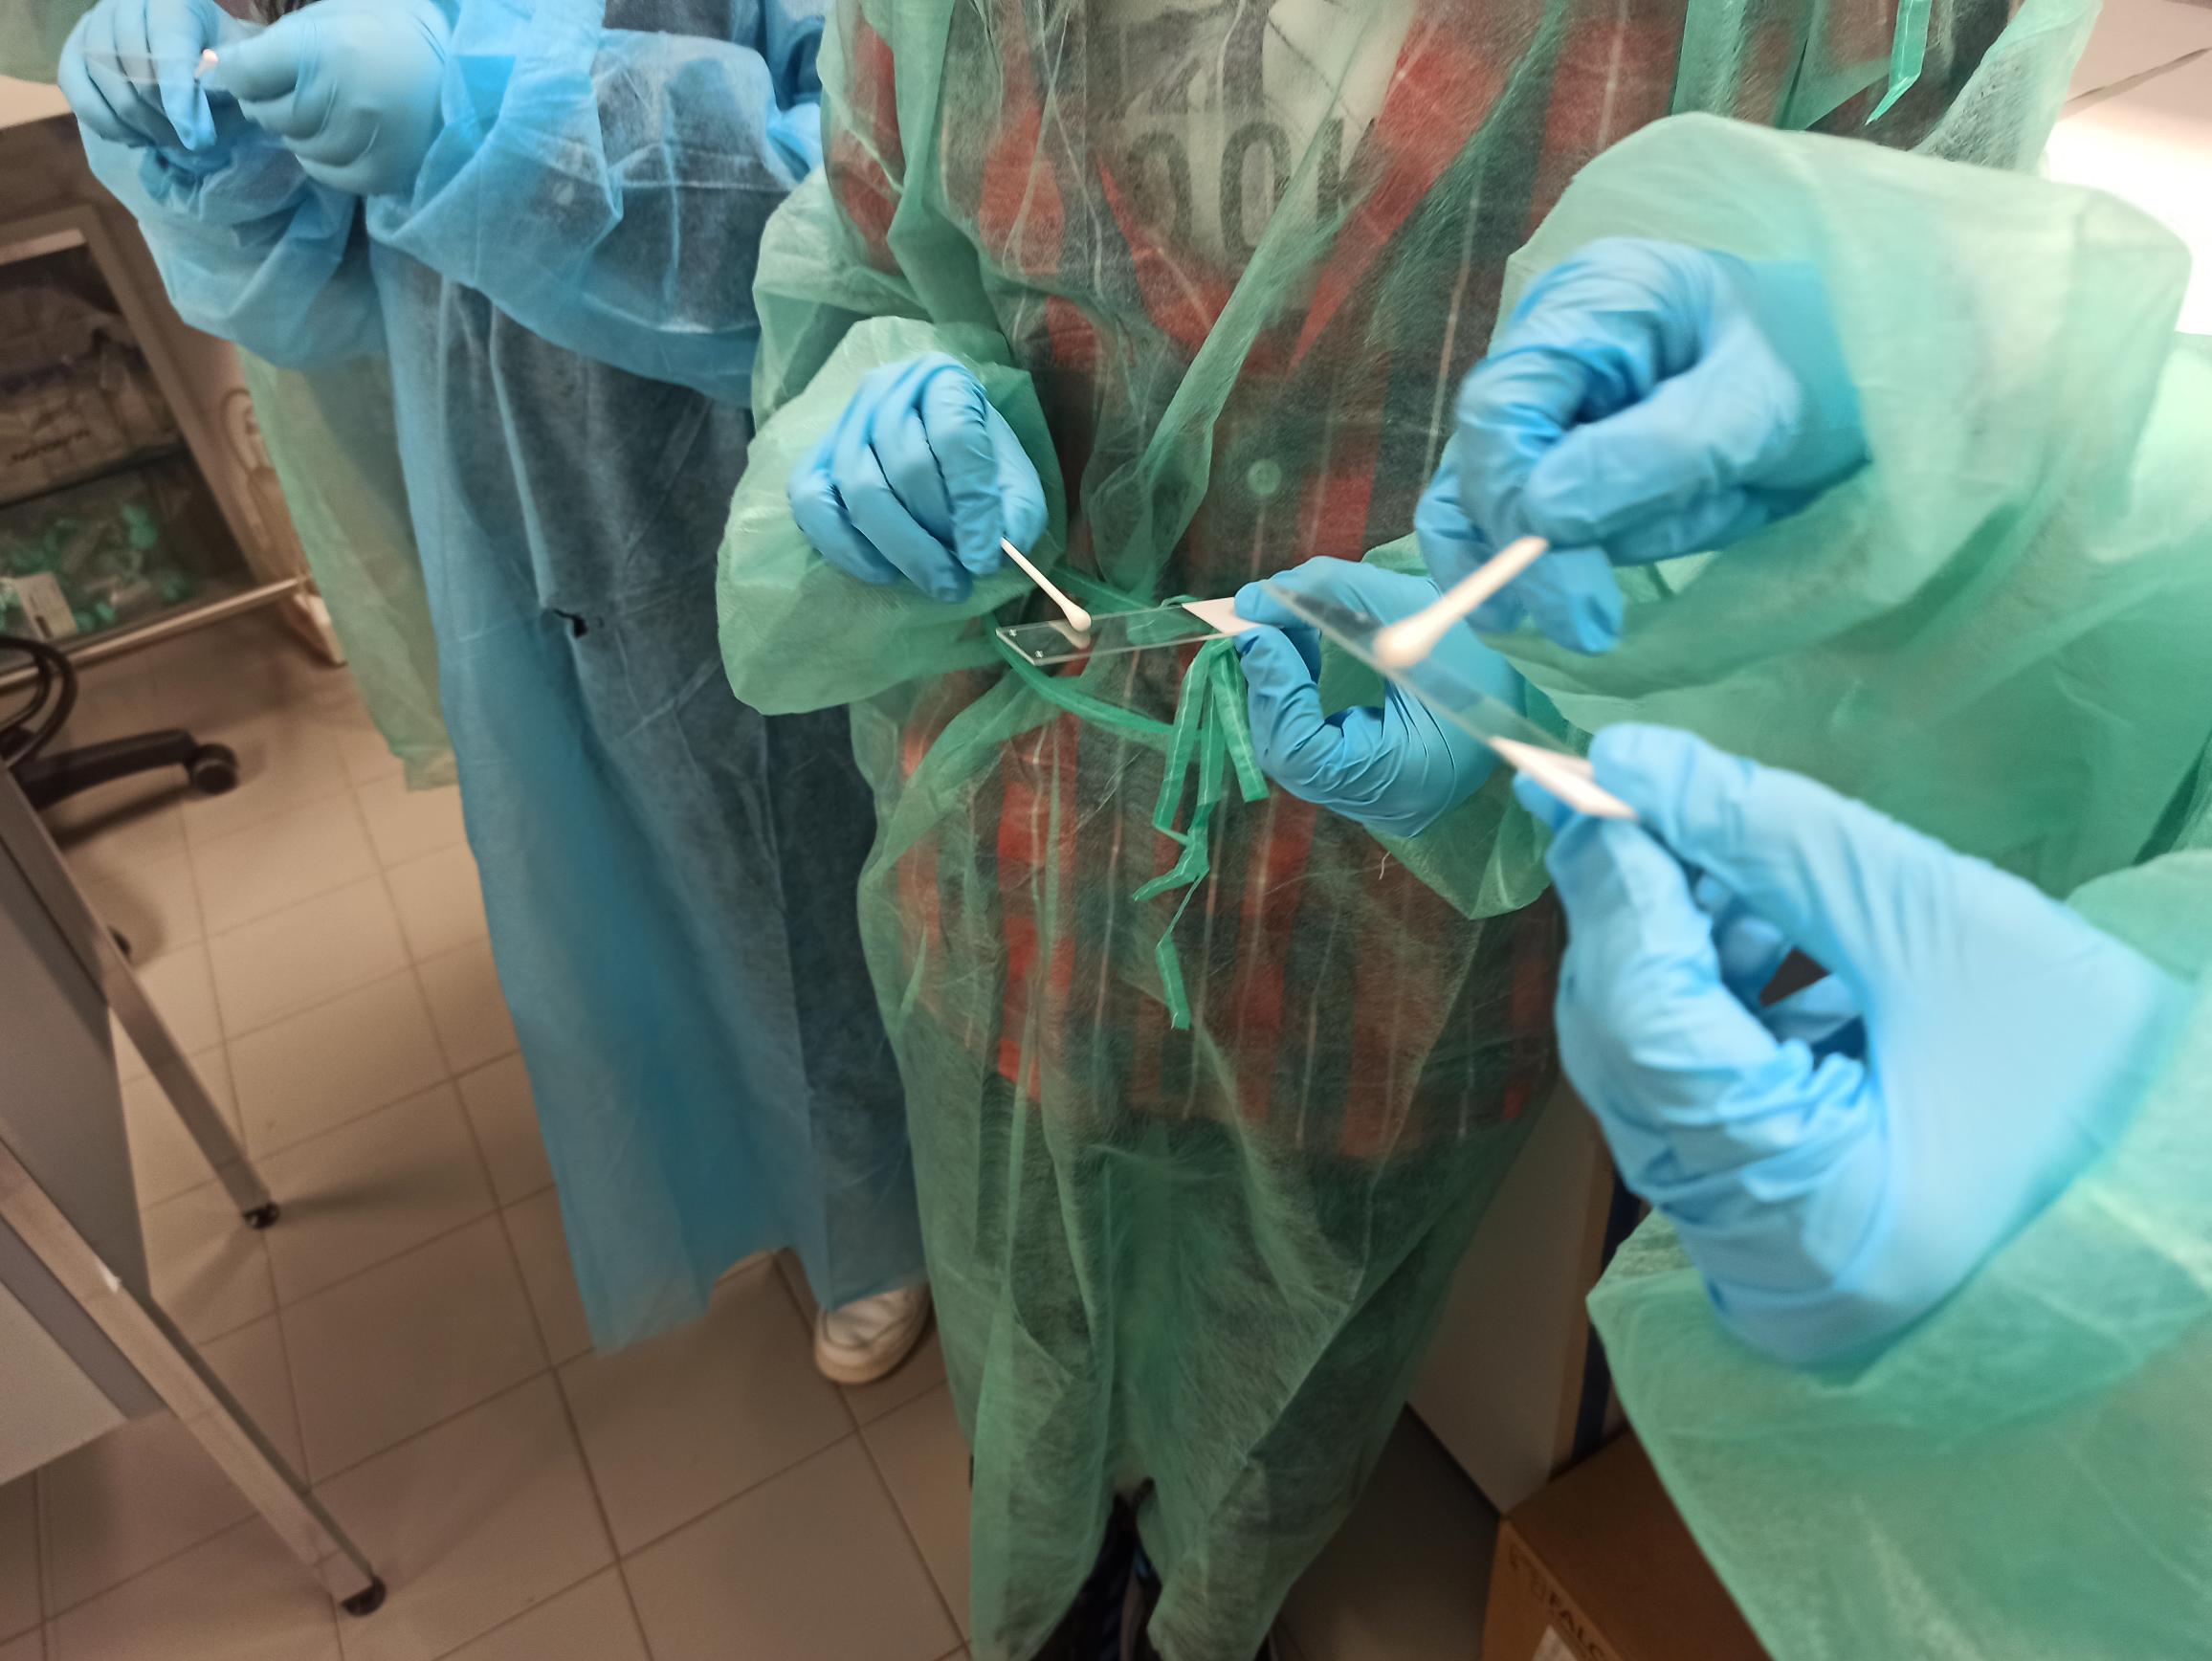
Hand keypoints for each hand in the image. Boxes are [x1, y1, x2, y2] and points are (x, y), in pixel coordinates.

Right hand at [61, 0, 232, 152]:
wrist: (200, 60)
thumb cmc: (222, 65)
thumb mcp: (236, 68)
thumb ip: (222, 79)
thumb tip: (197, 101)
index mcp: (170, 0)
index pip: (167, 44)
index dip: (179, 93)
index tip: (195, 135)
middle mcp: (124, 3)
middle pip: (133, 68)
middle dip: (164, 117)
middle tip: (189, 141)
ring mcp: (93, 25)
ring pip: (104, 82)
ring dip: (138, 123)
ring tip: (167, 139)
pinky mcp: (74, 52)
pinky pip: (76, 91)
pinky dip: (106, 122)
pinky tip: (135, 135)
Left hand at [202, 0, 448, 196]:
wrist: (463, 68)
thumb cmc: (387, 30)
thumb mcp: (327, 17)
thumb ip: (273, 45)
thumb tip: (216, 71)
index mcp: (321, 49)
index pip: (242, 75)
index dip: (236, 73)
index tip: (246, 70)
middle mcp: (338, 98)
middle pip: (265, 114)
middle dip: (271, 100)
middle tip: (300, 87)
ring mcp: (361, 140)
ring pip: (294, 145)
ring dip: (300, 130)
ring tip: (330, 110)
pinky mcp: (380, 171)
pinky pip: (325, 172)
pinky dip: (324, 158)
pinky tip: (343, 135)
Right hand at [789, 355, 1046, 601]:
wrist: (926, 450)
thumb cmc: (974, 464)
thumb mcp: (1012, 478)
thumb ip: (1018, 509)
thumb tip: (1004, 548)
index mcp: (942, 380)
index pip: (955, 436)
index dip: (973, 504)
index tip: (986, 559)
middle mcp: (885, 392)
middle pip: (907, 465)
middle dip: (938, 533)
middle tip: (961, 579)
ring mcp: (842, 427)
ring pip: (862, 489)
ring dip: (903, 548)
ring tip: (937, 582)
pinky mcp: (812, 464)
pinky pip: (814, 506)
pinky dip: (849, 549)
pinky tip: (886, 573)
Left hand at [1232, 559, 1522, 838]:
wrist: (1526, 677)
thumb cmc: (1478, 644)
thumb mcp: (1405, 607)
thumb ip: (1327, 595)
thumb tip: (1254, 600)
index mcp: (1406, 776)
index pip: (1305, 752)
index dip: (1277, 691)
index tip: (1262, 631)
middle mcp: (1388, 805)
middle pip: (1292, 758)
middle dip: (1271, 687)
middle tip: (1264, 625)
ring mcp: (1382, 802)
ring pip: (1298, 757)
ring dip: (1282, 693)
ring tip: (1288, 635)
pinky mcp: (1377, 787)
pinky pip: (1318, 754)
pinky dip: (1300, 707)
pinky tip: (1306, 661)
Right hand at [1429, 238, 1866, 652]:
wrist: (1867, 387)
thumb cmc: (1825, 376)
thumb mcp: (1755, 415)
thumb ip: (1648, 459)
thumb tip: (1539, 517)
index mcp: (1599, 301)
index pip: (1505, 404)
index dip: (1510, 497)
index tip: (1558, 583)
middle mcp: (1555, 344)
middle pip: (1487, 454)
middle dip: (1527, 542)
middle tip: (1582, 624)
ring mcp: (1553, 401)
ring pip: (1486, 494)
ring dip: (1533, 558)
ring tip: (1582, 618)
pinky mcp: (1561, 454)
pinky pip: (1513, 515)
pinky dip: (1522, 564)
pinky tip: (1530, 612)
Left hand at [1523, 725, 2186, 1363]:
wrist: (2191, 1184)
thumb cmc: (2111, 1066)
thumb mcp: (1944, 925)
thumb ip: (1775, 841)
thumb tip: (1633, 761)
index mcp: (1820, 1220)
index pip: (1648, 1030)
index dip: (1619, 892)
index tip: (1607, 780)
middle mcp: (1761, 1265)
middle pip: (1630, 1054)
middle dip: (1637, 915)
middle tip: (1650, 801)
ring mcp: (1762, 1257)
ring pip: (1655, 1070)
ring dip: (1680, 950)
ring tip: (1740, 860)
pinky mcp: (1774, 1228)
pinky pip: (1700, 1097)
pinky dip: (1718, 1002)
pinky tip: (1768, 926)